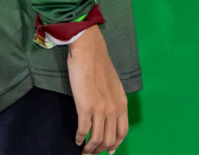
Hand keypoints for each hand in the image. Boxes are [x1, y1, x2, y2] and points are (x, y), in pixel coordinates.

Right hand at [66, 27, 127, 153]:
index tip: (109, 152)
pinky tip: (77, 140)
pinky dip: (80, 139)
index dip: (115, 145)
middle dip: (100, 150)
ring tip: (84, 151)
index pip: (122, 132)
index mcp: (122, 103)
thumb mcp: (114, 86)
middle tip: (92, 153)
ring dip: (90, 149)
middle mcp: (114, 109)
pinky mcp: (86, 107)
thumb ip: (113, 101)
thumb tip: (109, 117)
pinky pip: (83, 131)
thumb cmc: (99, 66)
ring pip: (97, 139)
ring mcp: (100, 109)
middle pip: (109, 139)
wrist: (89, 53)